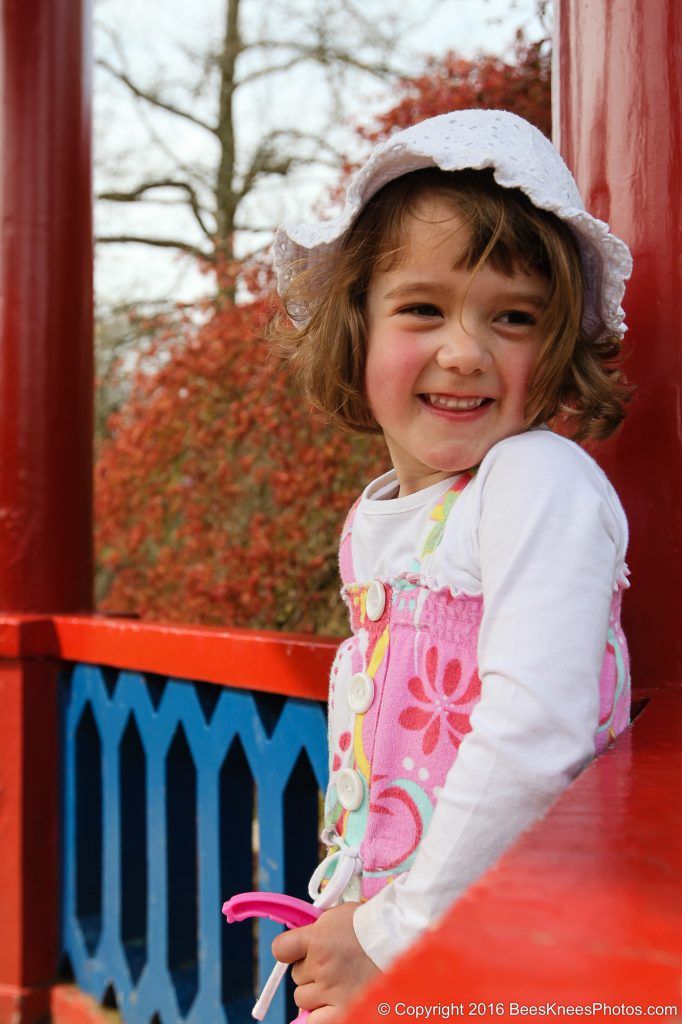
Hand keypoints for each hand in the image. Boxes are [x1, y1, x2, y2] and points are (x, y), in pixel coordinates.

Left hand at [271, 902, 379, 1022]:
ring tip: (338, 983)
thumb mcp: (339, 915)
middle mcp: (320, 965)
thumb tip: (304, 940)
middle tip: (332, 965)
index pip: (281, 949)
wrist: (400, 938)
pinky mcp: (344, 1010)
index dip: (289, 951)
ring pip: (303, 999)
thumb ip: (318, 929)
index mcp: (317, 939)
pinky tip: (334, 1004)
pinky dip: (322, 1015)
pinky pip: (316, 1022)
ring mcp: (332, 990)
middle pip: (297, 976)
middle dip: (311, 971)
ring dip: (316, 993)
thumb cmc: (372, 924)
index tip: (297, 951)